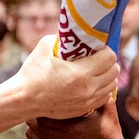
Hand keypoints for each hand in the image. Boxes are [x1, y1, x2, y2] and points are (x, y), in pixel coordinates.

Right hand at [0, 36, 118, 138]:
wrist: (24, 99)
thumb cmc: (32, 72)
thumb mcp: (45, 47)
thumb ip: (63, 38)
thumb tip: (74, 30)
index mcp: (81, 72)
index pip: (110, 57)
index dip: (106, 50)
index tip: (98, 48)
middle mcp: (88, 88)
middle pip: (114, 71)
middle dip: (108, 61)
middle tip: (98, 57)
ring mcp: (88, 100)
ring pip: (112, 84)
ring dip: (107, 75)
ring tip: (97, 69)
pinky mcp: (85, 109)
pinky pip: (105, 97)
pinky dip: (103, 88)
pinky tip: (94, 83)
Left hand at [26, 98, 125, 138]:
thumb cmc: (109, 138)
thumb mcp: (108, 113)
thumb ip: (100, 97)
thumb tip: (95, 83)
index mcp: (66, 124)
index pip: (42, 110)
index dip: (44, 105)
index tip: (51, 105)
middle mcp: (55, 138)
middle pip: (32, 122)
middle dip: (38, 117)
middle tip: (46, 115)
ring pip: (30, 136)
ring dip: (35, 130)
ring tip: (45, 128)